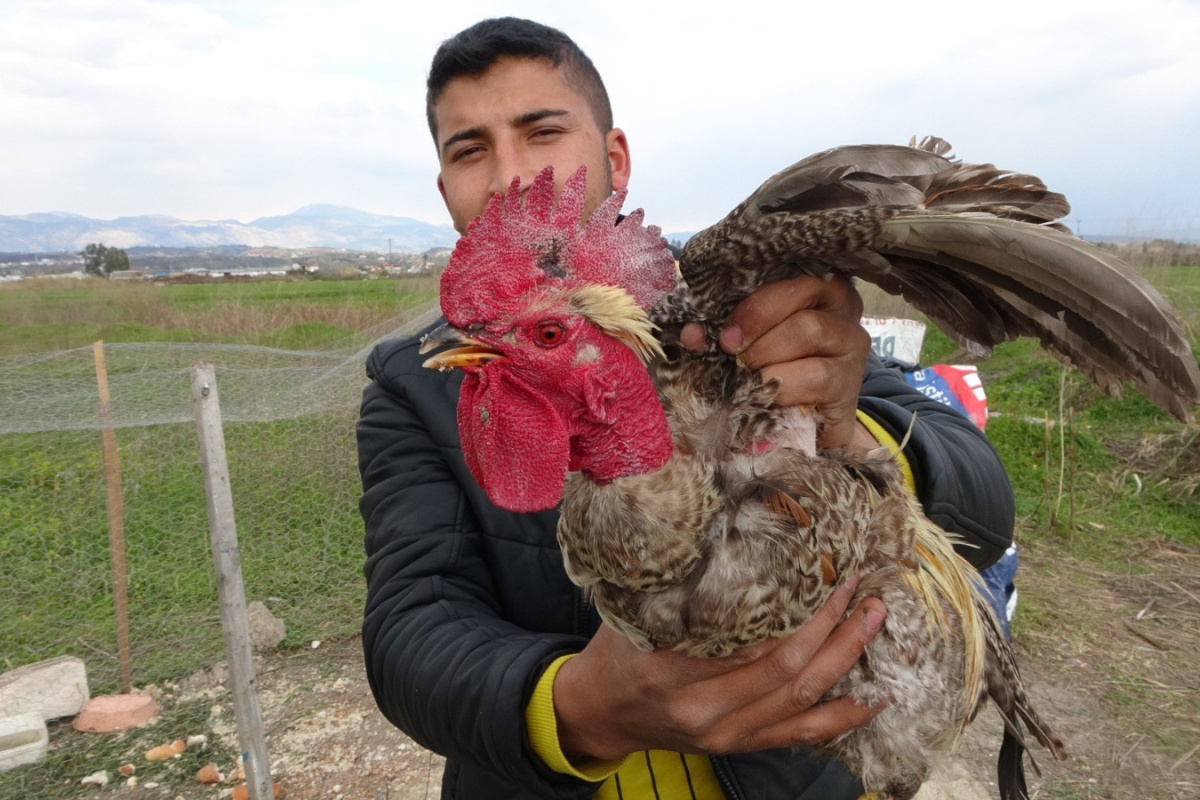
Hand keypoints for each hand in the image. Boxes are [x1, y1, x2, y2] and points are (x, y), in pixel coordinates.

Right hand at [552, 577, 886, 761]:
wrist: (600, 712)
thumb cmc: (617, 651)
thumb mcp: (632, 613)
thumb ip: (677, 587)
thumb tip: (729, 533)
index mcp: (669, 670)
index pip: (746, 639)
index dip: (792, 607)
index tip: (820, 569)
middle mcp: (702, 709)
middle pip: (784, 669)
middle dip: (831, 627)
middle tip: (859, 589)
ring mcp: (725, 734)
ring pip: (800, 699)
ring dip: (844, 658)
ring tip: (872, 620)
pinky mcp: (740, 745)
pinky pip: (801, 734)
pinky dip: (842, 717)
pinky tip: (875, 695)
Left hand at [680, 275, 872, 449]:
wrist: (806, 420)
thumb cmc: (775, 367)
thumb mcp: (752, 341)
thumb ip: (727, 330)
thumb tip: (691, 334)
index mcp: (817, 287)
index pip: (787, 276)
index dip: (753, 304)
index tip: (724, 333)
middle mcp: (843, 309)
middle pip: (799, 296)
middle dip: (756, 326)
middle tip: (731, 352)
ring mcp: (852, 345)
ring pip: (808, 330)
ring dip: (767, 355)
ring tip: (749, 376)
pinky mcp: (850, 384)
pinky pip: (816, 376)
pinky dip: (782, 386)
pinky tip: (767, 398)